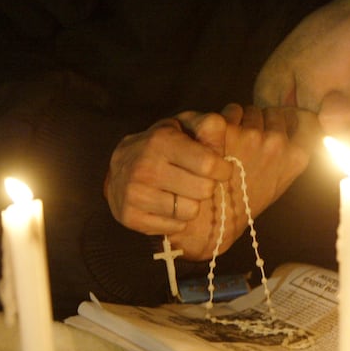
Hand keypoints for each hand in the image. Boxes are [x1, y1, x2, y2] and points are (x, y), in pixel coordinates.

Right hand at [104, 112, 232, 234]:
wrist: (122, 164)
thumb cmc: (165, 144)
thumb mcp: (185, 126)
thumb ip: (209, 126)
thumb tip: (227, 122)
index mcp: (161, 141)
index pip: (208, 164)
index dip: (223, 169)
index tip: (222, 169)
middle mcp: (145, 167)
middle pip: (203, 190)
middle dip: (207, 186)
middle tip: (199, 180)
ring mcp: (134, 194)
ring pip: (190, 212)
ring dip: (192, 204)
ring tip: (182, 192)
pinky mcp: (129, 217)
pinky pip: (175, 228)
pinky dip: (177, 220)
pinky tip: (168, 205)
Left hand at [168, 104, 320, 259]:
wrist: (214, 219)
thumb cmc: (247, 202)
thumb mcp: (280, 181)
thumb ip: (291, 152)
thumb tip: (299, 121)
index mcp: (295, 156)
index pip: (303, 118)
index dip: (290, 121)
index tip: (279, 128)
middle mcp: (276, 142)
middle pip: (272, 112)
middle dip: (262, 122)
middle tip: (249, 146)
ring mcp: (250, 135)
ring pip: (249, 111)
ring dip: (241, 121)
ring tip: (232, 147)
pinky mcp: (224, 129)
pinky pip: (228, 112)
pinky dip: (222, 122)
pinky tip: (218, 141)